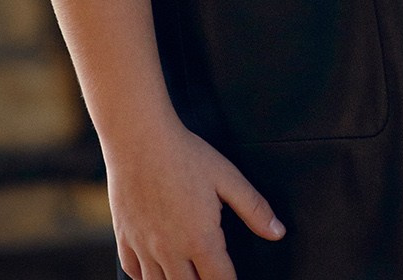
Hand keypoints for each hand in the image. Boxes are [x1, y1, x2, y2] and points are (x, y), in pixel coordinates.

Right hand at [108, 111, 285, 279]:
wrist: (138, 137)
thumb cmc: (184, 154)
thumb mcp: (226, 176)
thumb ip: (254, 208)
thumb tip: (278, 232)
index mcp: (200, 239)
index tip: (233, 279)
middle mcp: (171, 251)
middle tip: (210, 273)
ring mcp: (144, 247)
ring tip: (187, 275)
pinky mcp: (125, 238)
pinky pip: (133, 272)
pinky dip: (146, 277)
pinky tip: (156, 270)